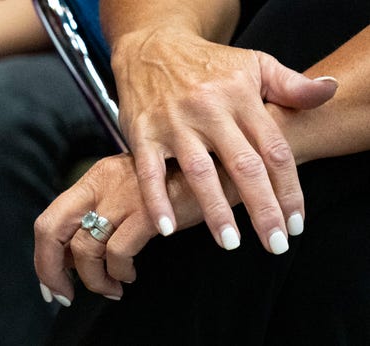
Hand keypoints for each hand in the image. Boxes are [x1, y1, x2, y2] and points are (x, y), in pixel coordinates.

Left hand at [34, 154, 239, 304]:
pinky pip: (118, 252)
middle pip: (51, 229)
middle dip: (50, 268)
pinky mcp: (146, 212)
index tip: (52, 282)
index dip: (44, 256)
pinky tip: (131, 275)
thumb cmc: (171, 187)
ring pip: (85, 248)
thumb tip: (71, 258)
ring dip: (94, 279)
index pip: (49, 219)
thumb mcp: (127, 193)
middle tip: (63, 294)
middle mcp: (100, 184)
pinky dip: (120, 271)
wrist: (216, 171)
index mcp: (92, 179)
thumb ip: (99, 218)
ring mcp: (121, 197)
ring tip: (112, 287)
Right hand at [110, 29, 337, 253]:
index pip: (273, 150)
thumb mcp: (253, 64)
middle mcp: (209, 111)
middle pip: (243, 166)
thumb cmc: (206, 62)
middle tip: (274, 243)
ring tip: (231, 243)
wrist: (151, 46)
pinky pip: (149, 172)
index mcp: (240, 98)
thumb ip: (290, 85)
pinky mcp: (142, 132)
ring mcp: (174, 123)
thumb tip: (329, 91)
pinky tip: (167, 228)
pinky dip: (156, 200)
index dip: (289, 189)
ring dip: (215, 210)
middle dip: (262, 209)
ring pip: (199, 172)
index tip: (296, 222)